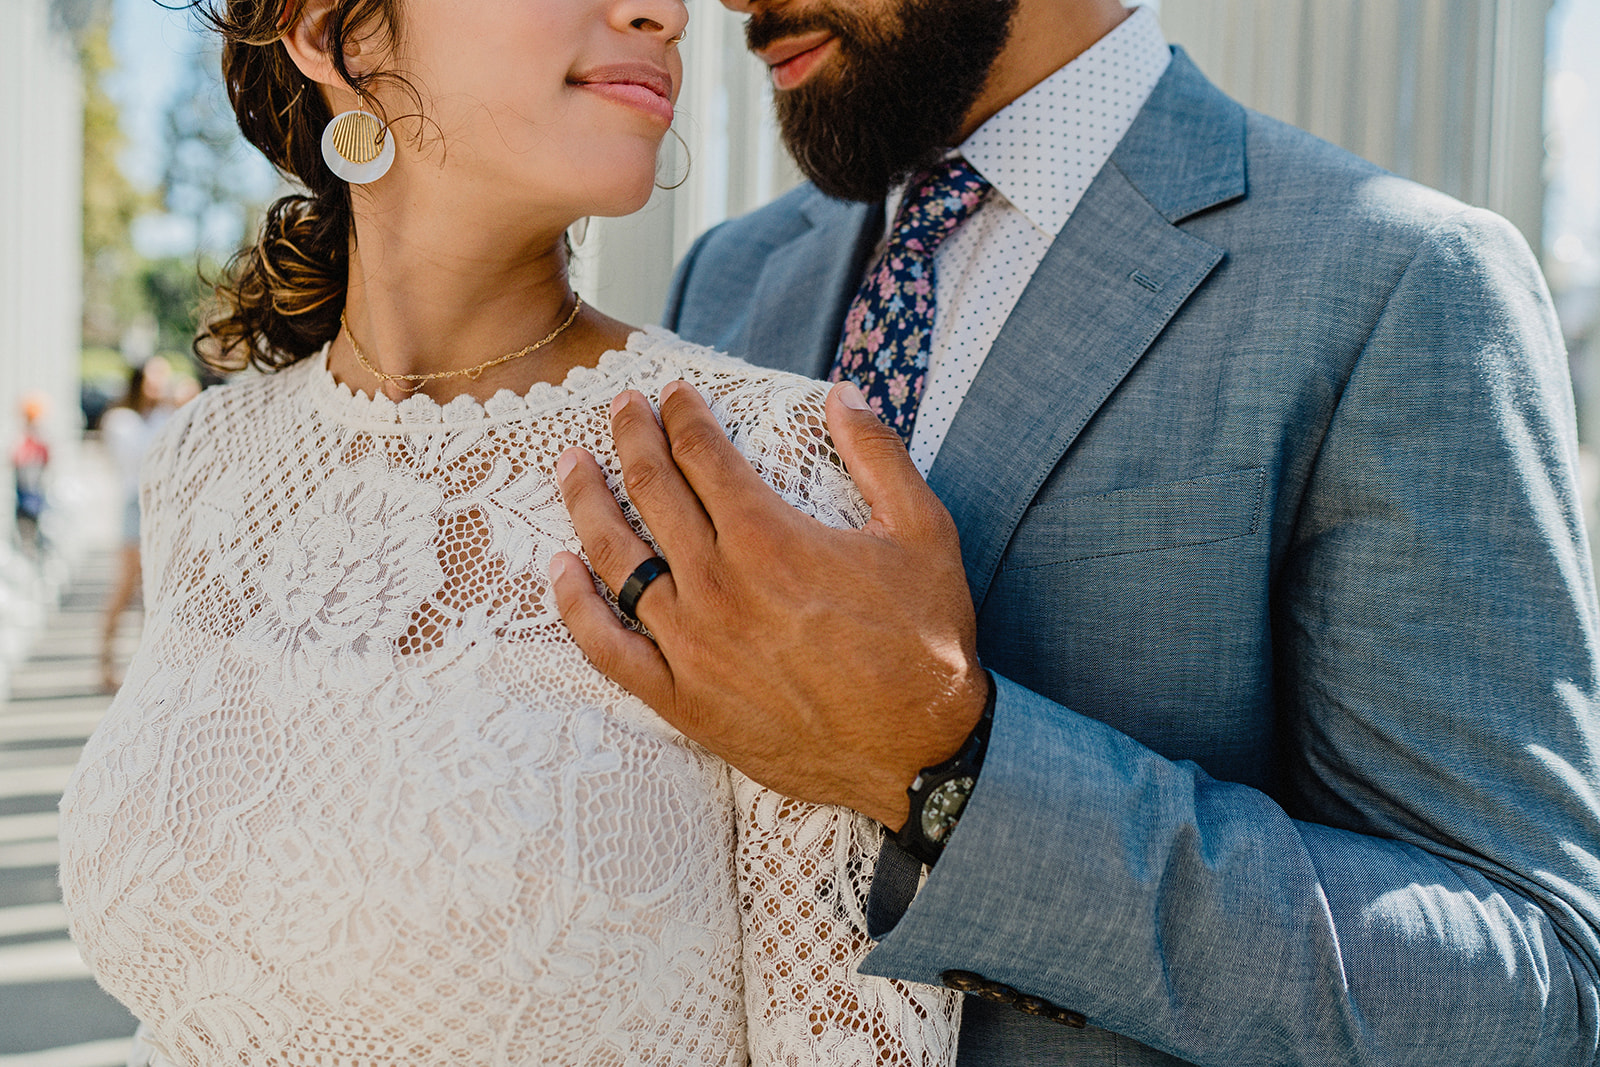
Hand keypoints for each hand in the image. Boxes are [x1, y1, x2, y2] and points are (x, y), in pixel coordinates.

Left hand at [549, 380, 988, 828]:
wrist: (921, 753)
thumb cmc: (926, 643)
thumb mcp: (924, 532)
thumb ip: (878, 454)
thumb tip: (843, 392)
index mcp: (769, 536)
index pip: (703, 453)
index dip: (682, 413)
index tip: (671, 392)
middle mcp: (717, 583)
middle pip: (653, 490)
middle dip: (631, 437)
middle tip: (620, 407)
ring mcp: (691, 645)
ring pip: (616, 558)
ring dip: (588, 502)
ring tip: (572, 467)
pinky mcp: (681, 700)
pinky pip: (607, 648)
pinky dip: (574, 606)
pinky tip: (558, 569)